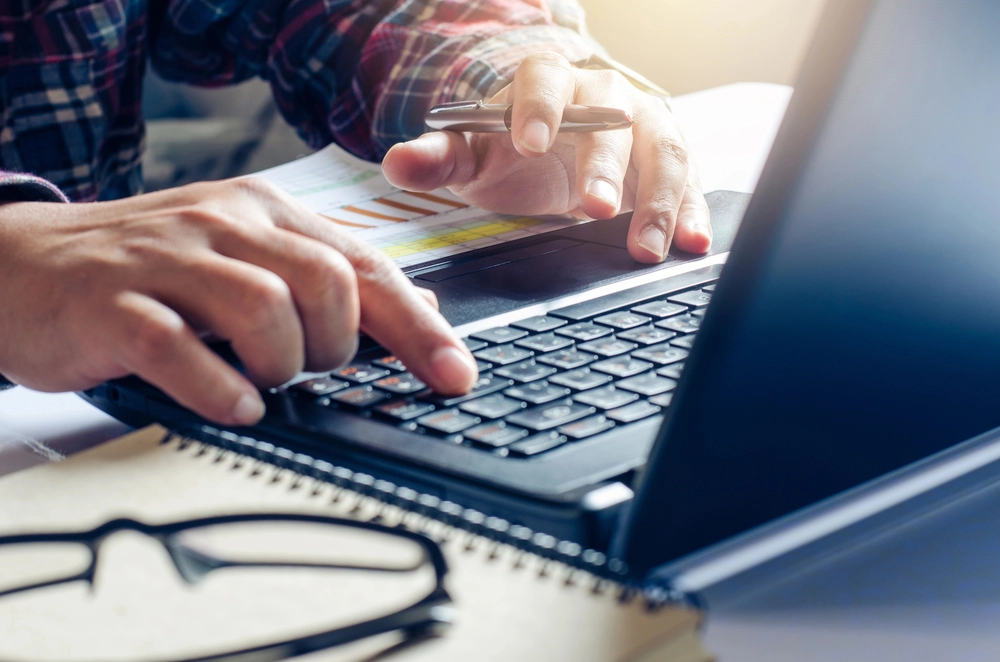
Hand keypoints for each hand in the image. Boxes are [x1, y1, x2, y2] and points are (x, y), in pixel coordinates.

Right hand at [0, 179, 477, 424]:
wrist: (26, 264)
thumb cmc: (152, 273)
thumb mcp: (247, 261)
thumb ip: (329, 280)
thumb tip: (418, 308)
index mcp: (267, 213)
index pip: (365, 265)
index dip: (420, 327)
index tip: (457, 376)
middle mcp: (224, 224)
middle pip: (327, 282)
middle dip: (339, 345)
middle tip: (311, 369)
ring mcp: (166, 259)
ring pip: (262, 307)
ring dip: (281, 365)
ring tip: (261, 381)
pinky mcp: (112, 301)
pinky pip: (176, 345)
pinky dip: (215, 385)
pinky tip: (231, 403)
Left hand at [382, 52, 710, 262]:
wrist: (557, 151)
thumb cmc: (513, 151)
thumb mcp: (473, 155)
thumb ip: (439, 158)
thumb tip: (396, 162)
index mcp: (549, 84)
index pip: (545, 82)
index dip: (538, 108)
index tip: (529, 142)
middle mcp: (607, 96)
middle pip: (613, 121)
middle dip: (604, 166)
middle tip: (594, 208)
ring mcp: (646, 125)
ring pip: (664, 151)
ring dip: (660, 199)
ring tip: (648, 246)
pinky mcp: (672, 161)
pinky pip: (692, 181)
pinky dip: (694, 212)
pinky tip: (693, 244)